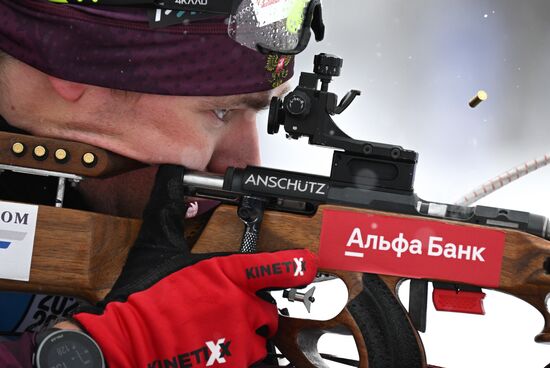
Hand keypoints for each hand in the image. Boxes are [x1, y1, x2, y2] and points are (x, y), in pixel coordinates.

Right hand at [71, 165, 317, 366]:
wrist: (125, 342)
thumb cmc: (142, 298)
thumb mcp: (156, 246)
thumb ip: (170, 209)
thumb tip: (169, 175)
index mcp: (228, 273)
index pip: (275, 267)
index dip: (295, 265)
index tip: (307, 265)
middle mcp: (242, 304)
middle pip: (269, 309)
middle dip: (255, 311)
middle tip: (229, 312)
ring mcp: (241, 339)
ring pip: (262, 338)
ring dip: (248, 337)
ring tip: (219, 336)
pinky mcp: (234, 365)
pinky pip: (251, 361)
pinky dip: (237, 358)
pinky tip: (215, 354)